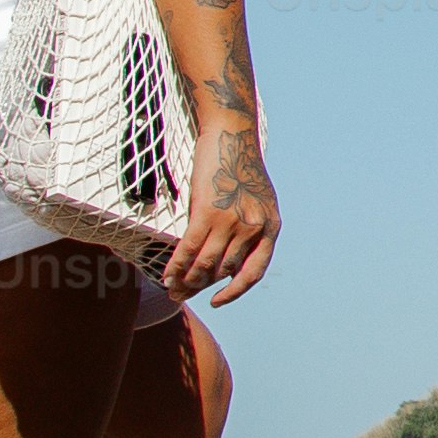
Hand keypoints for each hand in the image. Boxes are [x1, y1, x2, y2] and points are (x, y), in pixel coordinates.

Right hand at [167, 131, 280, 305]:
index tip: (218, 301)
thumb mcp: (258, 201)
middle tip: (181, 294)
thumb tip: (226, 260)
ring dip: (187, 280)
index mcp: (270, 227)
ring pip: (206, 264)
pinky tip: (167, 275)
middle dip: (201, 286)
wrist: (232, 136)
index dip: (235, 291)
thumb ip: (249, 229)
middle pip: (224, 270)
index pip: (254, 272)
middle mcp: (254, 228)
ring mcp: (232, 221)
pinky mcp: (208, 212)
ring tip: (172, 288)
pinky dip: (177, 265)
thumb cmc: (240, 168)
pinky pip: (190, 248)